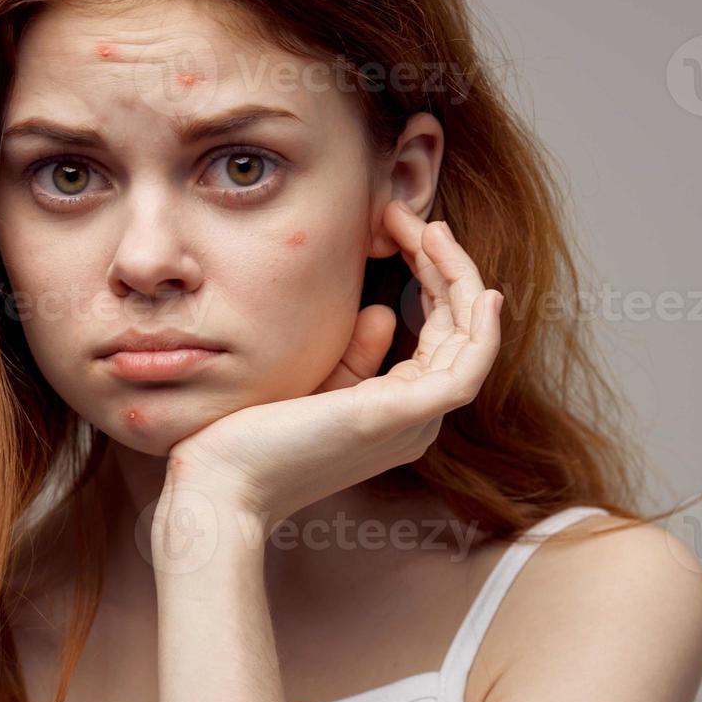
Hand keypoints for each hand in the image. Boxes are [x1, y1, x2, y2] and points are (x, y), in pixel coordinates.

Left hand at [161, 199, 504, 540]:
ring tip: (431, 229)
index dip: (431, 278)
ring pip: (470, 340)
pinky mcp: (402, 414)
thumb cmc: (251, 439)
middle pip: (459, 331)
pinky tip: (479, 287)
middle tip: (416, 217)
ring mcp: (414, 420)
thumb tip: (384, 310)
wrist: (220, 484)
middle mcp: (416, 421)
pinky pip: (469, 366)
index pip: (438, 337)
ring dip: (460, 278)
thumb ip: (354, 353)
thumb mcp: (313, 382)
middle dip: (446, 267)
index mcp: (397, 414)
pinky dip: (481, 325)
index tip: (403, 230)